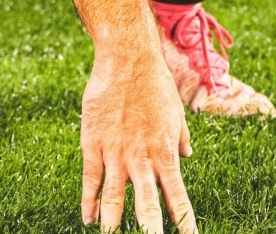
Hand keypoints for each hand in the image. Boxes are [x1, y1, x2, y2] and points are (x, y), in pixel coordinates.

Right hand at [81, 46, 194, 232]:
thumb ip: (180, 137)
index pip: (177, 195)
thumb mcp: (176, 112)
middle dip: (149, 229)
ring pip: (114, 197)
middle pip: (147, 204)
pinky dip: (89, 201)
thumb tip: (187, 155)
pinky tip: (88, 219)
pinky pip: (90, 179)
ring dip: (114, 223)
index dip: (183, 220)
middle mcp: (142, 158)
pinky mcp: (93, 144)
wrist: (128, 59)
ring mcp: (116, 152)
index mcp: (165, 152)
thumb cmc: (156, 82)